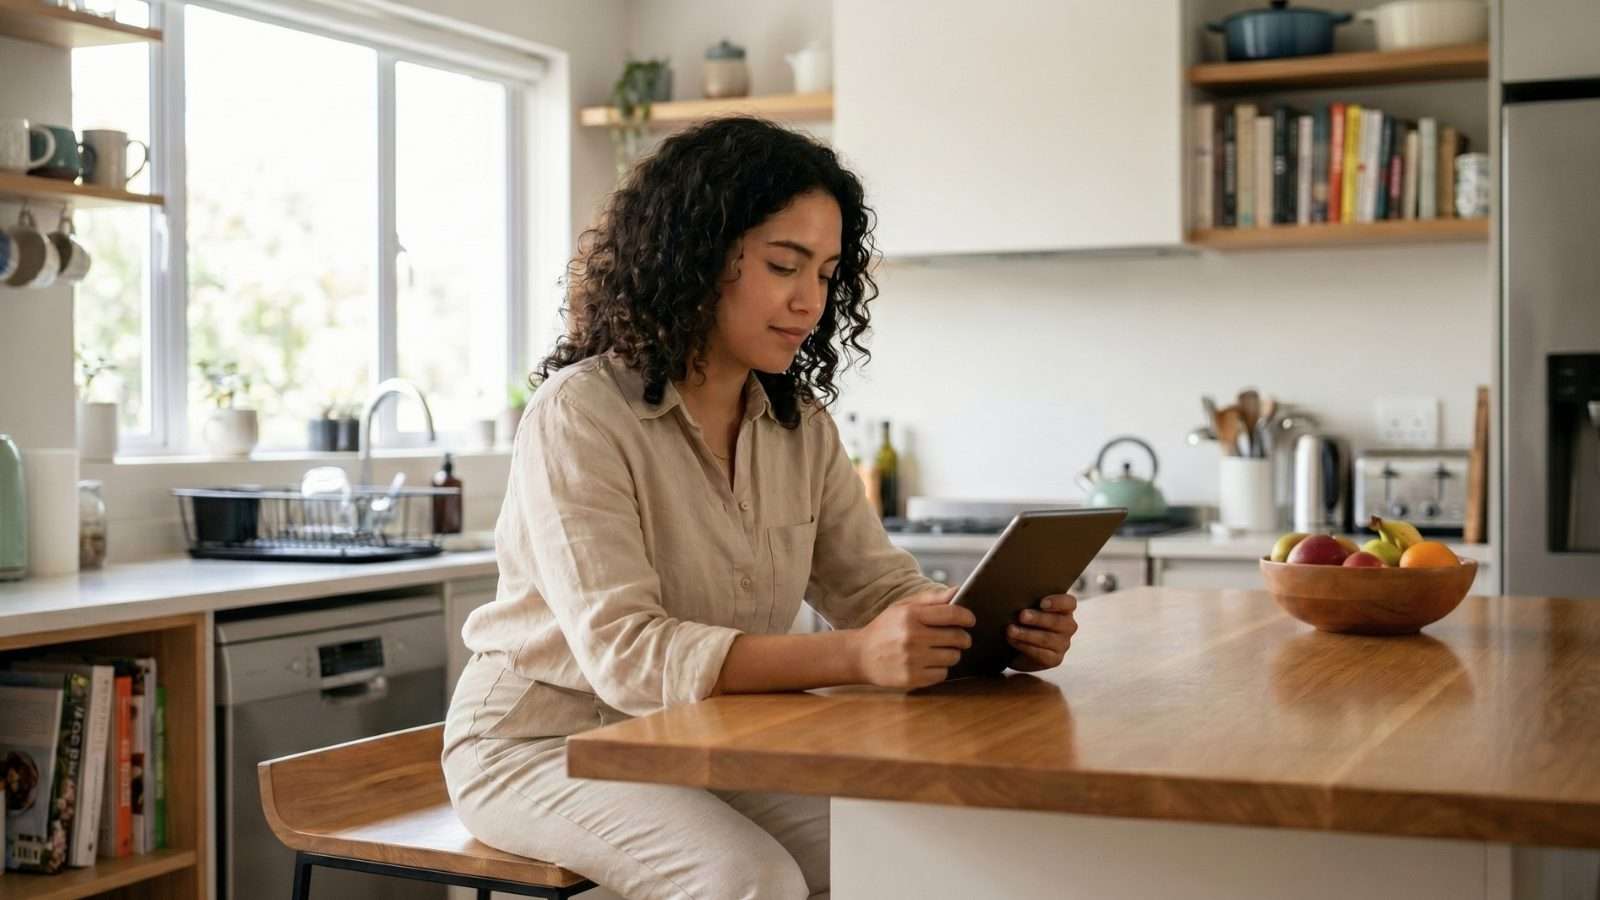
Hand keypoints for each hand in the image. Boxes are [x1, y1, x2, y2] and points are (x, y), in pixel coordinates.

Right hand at [851, 588, 975, 688]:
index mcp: (911, 616)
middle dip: (963, 637)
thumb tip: (958, 590)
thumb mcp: (903, 607)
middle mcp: (912, 637)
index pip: (952, 614)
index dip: (967, 617)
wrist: (860, 655)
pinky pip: (942, 674)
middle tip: (960, 638)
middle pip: (957, 637)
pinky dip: (940, 669)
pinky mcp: (912, 678)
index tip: (970, 620)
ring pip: (953, 657)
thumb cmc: (885, 628)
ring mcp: (912, 660)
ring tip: (940, 650)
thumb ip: (932, 599)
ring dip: (952, 653)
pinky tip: (929, 663)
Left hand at [1006, 593, 1077, 671]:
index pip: (1069, 603)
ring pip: (1048, 639)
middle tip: (1021, 615)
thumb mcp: (1028, 608)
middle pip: (1059, 621)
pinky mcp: (1054, 659)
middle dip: (1038, 619)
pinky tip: (1013, 641)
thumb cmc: (1024, 621)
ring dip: (1027, 634)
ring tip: (1011, 630)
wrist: (1017, 648)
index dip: (1058, 602)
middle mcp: (1067, 626)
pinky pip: (1041, 654)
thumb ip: (1027, 601)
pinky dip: (1025, 646)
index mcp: (1064, 609)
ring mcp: (1063, 644)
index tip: (1041, 603)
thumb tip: (1014, 596)